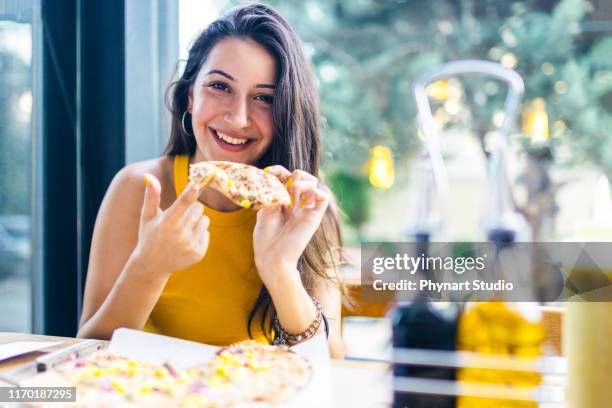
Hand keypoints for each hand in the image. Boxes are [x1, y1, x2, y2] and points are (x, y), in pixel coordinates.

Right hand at [131, 174, 209, 278]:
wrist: (151, 266)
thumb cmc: (149, 236)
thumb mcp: (147, 216)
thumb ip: (151, 195)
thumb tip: (149, 175)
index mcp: (167, 223)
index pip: (184, 202)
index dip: (192, 191)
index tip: (196, 183)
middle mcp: (180, 235)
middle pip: (199, 208)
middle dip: (192, 208)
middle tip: (180, 217)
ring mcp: (190, 245)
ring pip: (205, 220)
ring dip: (196, 222)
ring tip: (182, 231)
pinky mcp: (198, 254)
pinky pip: (207, 234)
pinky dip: (199, 234)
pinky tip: (185, 242)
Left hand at [253, 166, 329, 287]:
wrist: (272, 257)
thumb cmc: (266, 239)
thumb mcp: (264, 211)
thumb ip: (272, 194)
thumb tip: (276, 179)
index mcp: (284, 201)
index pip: (287, 177)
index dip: (279, 170)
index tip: (268, 172)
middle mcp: (297, 203)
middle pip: (302, 175)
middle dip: (290, 175)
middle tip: (280, 186)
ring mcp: (306, 209)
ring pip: (314, 181)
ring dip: (300, 182)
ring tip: (290, 195)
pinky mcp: (314, 217)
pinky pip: (323, 196)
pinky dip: (312, 191)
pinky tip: (298, 200)